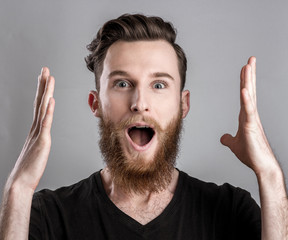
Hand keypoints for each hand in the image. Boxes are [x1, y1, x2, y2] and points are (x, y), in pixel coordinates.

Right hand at [9, 67, 54, 191]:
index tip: (45, 79)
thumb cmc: (28, 169)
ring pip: (43, 109)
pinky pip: (45, 124)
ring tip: (49, 77)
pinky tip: (51, 100)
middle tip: (45, 69)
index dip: (42, 92)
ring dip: (46, 92)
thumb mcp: (37, 151)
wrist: (20, 183)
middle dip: (43, 85)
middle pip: (39, 102)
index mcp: (35, 130)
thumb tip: (43, 136)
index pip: (39, 106)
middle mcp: (35, 128)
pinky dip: (49, 111)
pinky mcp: (41, 142)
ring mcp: (38, 134)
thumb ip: (40, 141)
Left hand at [220, 57, 277, 175]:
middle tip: (250, 59)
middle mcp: (250, 115)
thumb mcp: (235, 144)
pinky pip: (248, 111)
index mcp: (246, 116)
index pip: (244, 95)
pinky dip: (246, 100)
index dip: (244, 81)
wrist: (262, 166)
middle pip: (249, 90)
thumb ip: (228, 139)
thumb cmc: (251, 154)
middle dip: (249, 74)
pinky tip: (244, 90)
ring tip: (248, 66)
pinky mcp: (252, 127)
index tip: (244, 69)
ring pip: (249, 96)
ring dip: (248, 81)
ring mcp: (252, 119)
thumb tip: (223, 138)